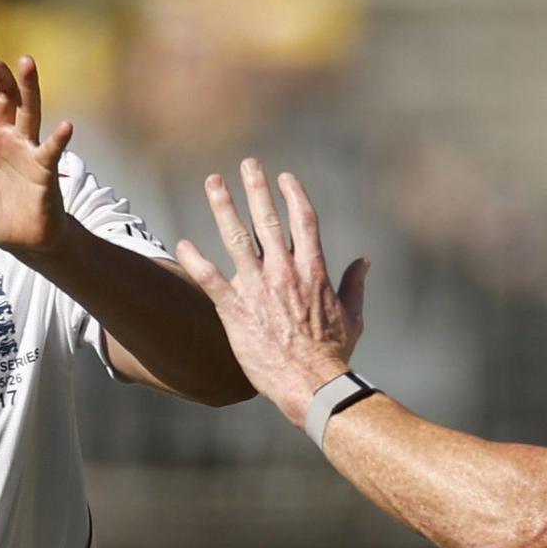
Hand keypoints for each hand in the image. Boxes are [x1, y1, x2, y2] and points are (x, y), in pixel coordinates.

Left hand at [0, 55, 72, 258]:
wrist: (19, 241)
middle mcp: (4, 137)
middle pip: (2, 98)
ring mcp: (26, 150)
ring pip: (29, 111)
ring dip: (28, 87)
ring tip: (26, 62)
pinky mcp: (44, 169)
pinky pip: (52, 151)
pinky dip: (59, 139)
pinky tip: (66, 126)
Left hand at [172, 159, 369, 427]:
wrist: (310, 383)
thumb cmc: (333, 354)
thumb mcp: (352, 316)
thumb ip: (355, 285)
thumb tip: (364, 261)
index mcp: (314, 270)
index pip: (303, 220)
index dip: (293, 194)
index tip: (284, 177)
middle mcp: (284, 271)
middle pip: (267, 218)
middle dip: (256, 187)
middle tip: (247, 164)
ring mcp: (258, 288)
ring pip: (236, 237)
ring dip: (223, 206)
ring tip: (212, 182)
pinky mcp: (235, 308)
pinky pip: (210, 277)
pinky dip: (195, 259)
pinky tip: (182, 243)